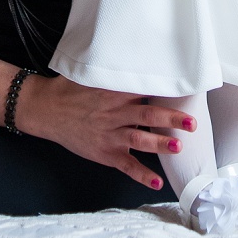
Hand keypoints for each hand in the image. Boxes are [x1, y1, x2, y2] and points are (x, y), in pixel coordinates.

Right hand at [17, 73, 196, 189]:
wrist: (46, 109)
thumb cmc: (70, 90)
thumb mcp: (90, 75)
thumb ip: (112, 72)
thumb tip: (133, 55)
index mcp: (114, 93)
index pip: (143, 89)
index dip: (164, 91)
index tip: (185, 90)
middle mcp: (114, 114)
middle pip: (147, 115)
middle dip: (171, 119)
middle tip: (191, 122)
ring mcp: (110, 135)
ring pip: (140, 140)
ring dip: (160, 143)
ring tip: (178, 146)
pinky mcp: (104, 153)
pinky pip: (126, 165)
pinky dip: (142, 175)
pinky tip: (157, 182)